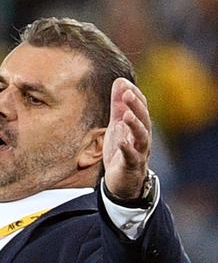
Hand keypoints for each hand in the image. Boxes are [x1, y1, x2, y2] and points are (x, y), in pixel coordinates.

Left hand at [102, 78, 151, 199]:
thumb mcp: (117, 125)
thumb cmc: (121, 150)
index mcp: (138, 126)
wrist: (123, 181)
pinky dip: (127, 149)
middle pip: (144, 119)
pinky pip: (131, 156)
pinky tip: (121, 142)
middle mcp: (142, 137)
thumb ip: (119, 106)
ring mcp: (139, 152)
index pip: (140, 107)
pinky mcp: (132, 166)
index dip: (134, 95)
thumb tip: (119, 81)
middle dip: (136, 106)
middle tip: (127, 94)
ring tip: (126, 116)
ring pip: (142, 136)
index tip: (124, 84)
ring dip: (135, 125)